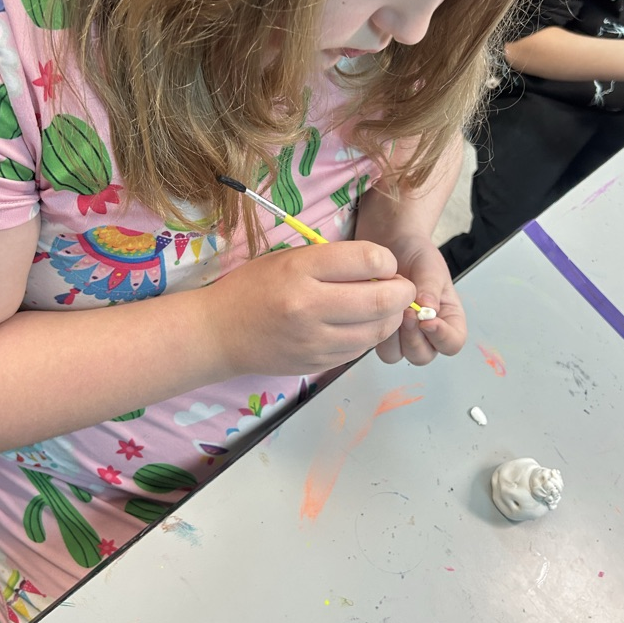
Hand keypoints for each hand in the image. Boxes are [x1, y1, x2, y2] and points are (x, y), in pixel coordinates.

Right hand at [203, 240, 416, 377]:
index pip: (368, 260)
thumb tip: (381, 268)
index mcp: (301, 271)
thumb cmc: (255, 288)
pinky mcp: (317, 363)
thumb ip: (333, 261)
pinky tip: (362, 324)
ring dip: (391, 316)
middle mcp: (309, 307)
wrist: (219, 333)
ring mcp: (314, 341)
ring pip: (377, 330)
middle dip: (403, 291)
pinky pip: (360, 349)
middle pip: (382, 300)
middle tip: (402, 286)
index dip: (387, 261)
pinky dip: (370, 335)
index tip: (384, 263)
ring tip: (384, 305)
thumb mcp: (289, 259)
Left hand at [371, 233, 466, 365]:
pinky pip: (376, 345)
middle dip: (414, 339)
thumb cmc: (416, 253)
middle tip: (406, 312)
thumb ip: (431, 289)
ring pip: (398, 354)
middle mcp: (426, 331)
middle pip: (423, 355)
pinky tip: (374, 309)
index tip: (426, 321)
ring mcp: (401, 334)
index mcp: (448, 317)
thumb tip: (429, 311)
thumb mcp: (430, 266)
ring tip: (390, 309)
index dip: (442, 337)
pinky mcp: (380, 330)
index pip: (453, 342)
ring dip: (392, 338)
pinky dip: (375, 332)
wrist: (391, 241)